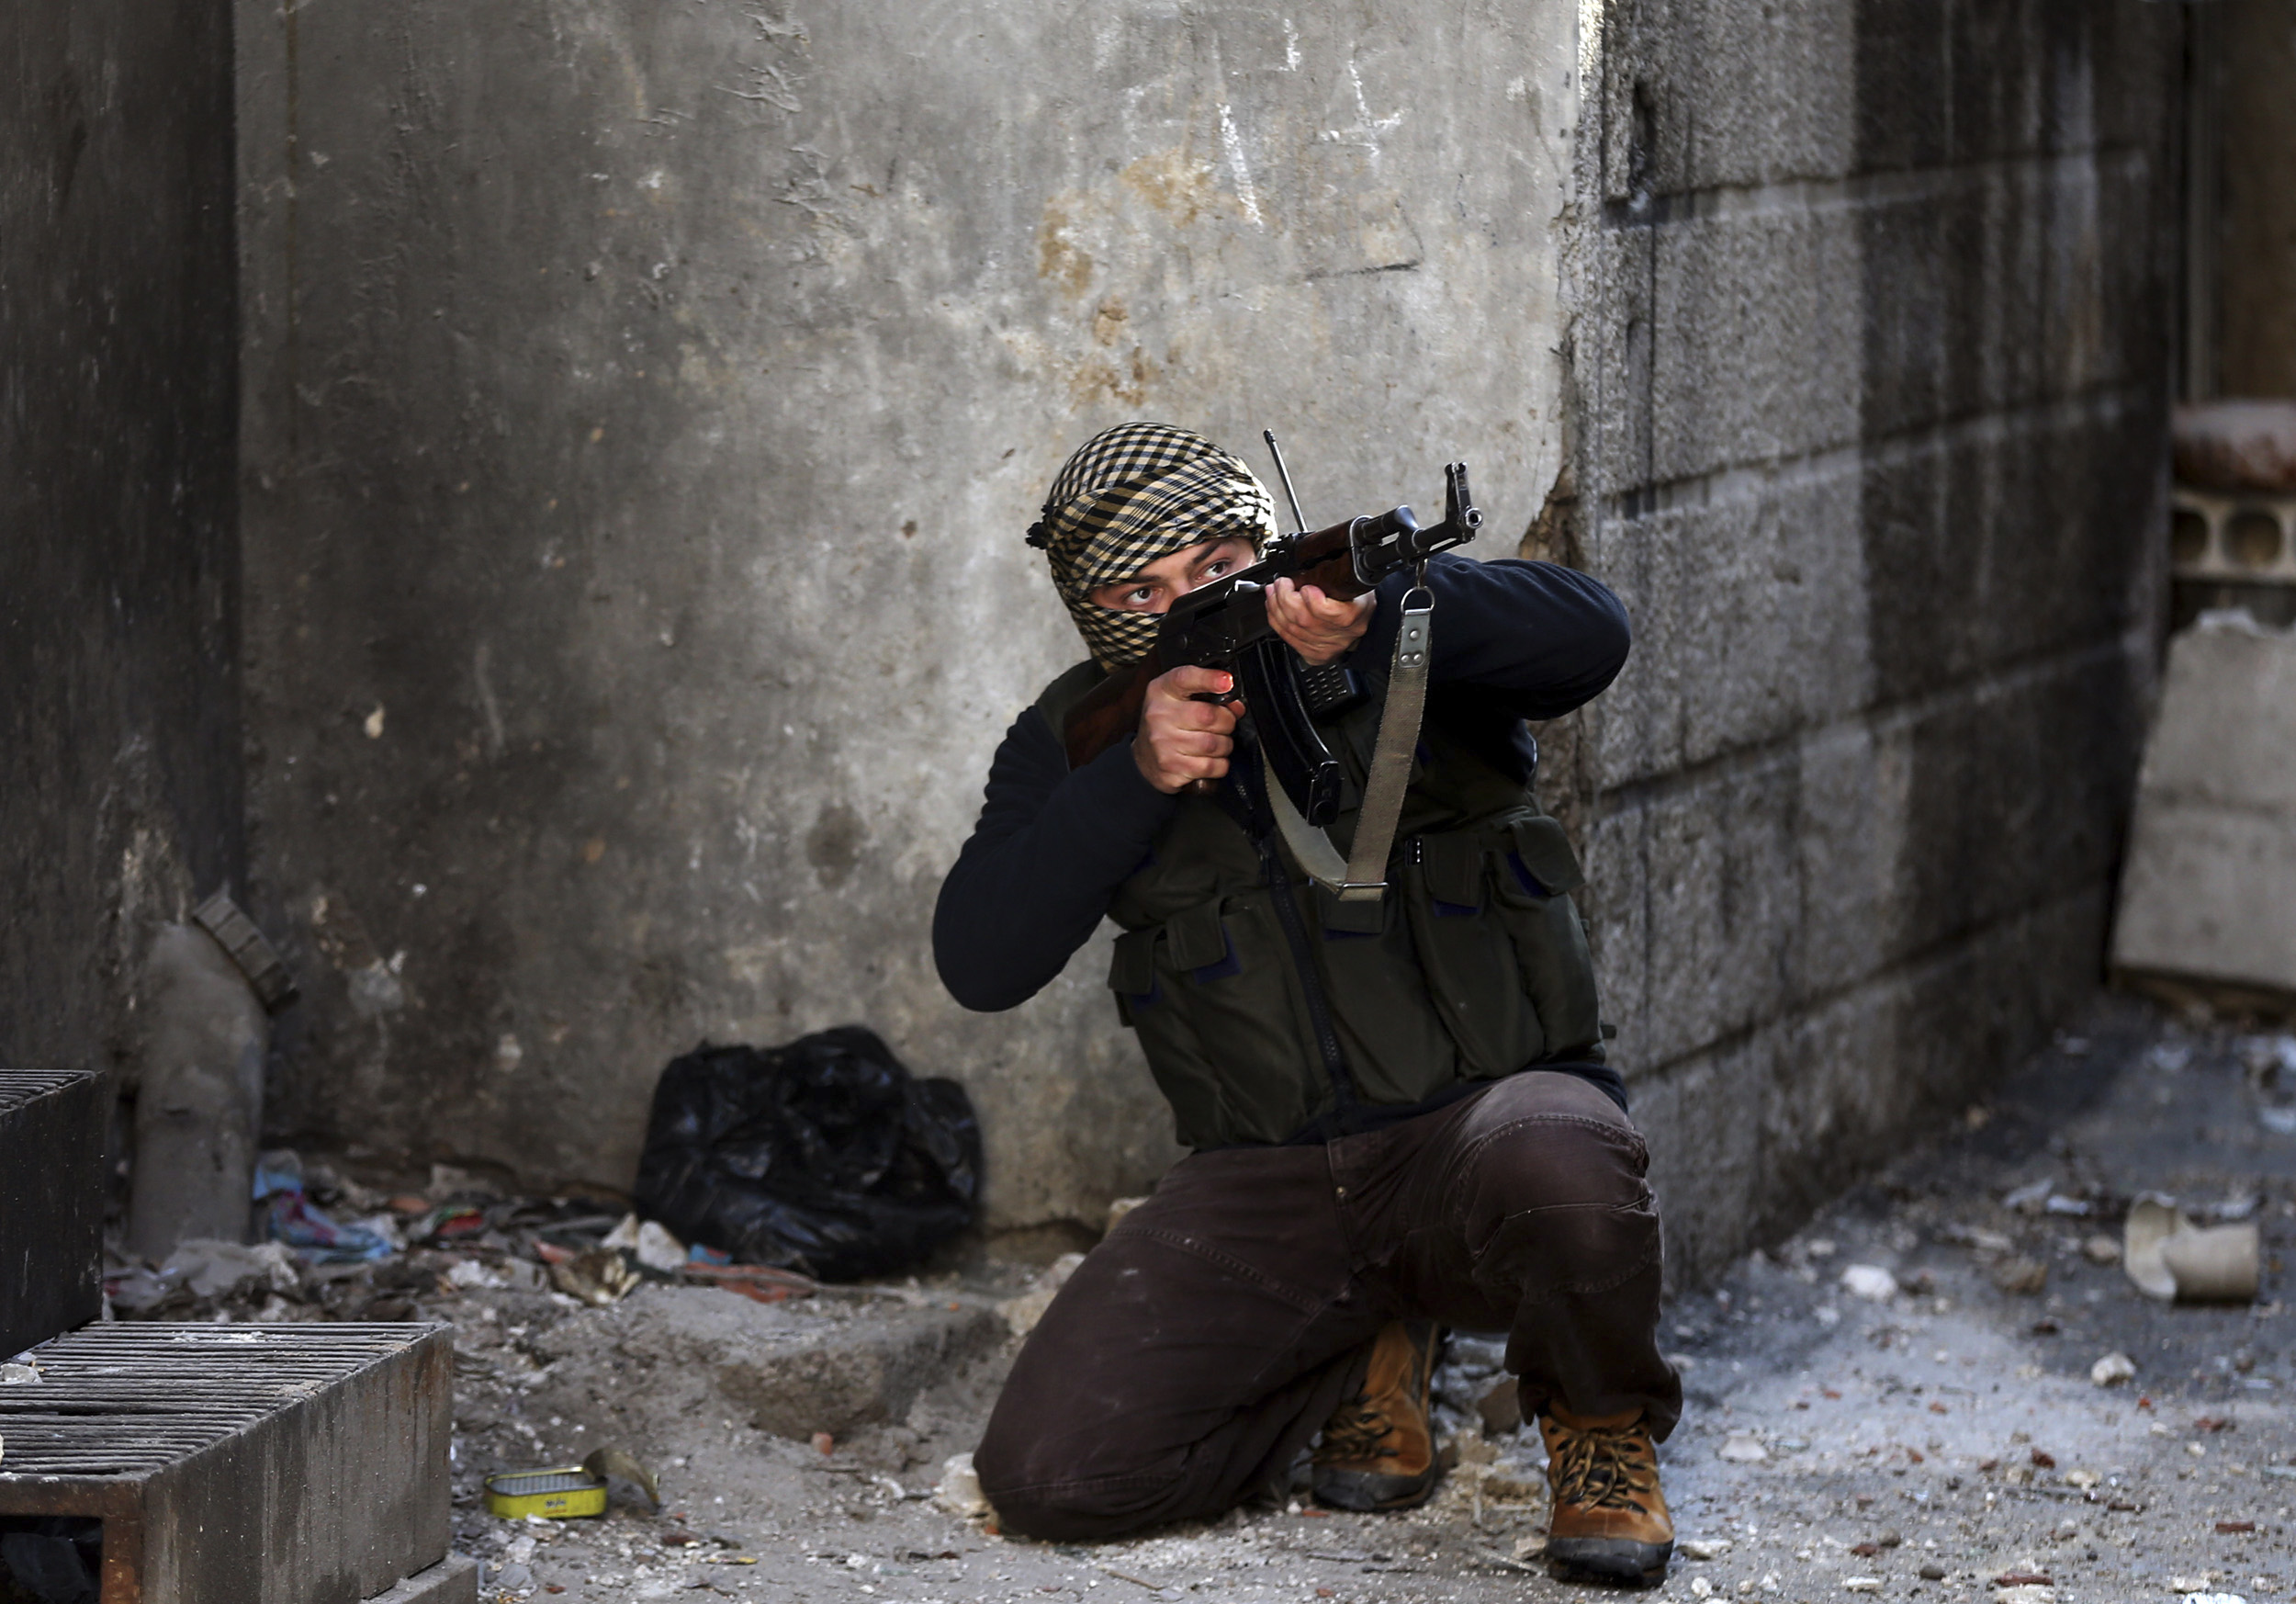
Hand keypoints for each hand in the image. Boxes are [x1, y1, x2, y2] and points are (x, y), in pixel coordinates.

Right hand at [1133, 665, 1243, 792]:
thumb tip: (1236, 706)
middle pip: (1209, 715)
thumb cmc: (1168, 723)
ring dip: (1224, 745)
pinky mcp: (1171, 767)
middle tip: (1224, 724)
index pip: (1185, 678)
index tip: (1227, 681)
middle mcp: (1159, 715)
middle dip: (1227, 721)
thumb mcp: (1180, 698)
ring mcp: (1163, 743)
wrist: (1145, 757)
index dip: (1209, 678)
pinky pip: (1211, 767)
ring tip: (1216, 743)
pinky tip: (1210, 759)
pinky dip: (1219, 765)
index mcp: (1162, 691)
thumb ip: (1207, 694)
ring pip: (1214, 744)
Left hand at [1265, 578, 1372, 664]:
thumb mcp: (1354, 586)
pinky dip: (1276, 620)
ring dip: (1276, 607)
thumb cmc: (1356, 603)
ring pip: (1291, 628)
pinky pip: (1287, 637)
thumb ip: (1334, 580)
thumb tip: (1307, 569)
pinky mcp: (1313, 654)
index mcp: (1351, 616)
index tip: (1304, 586)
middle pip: (1303, 619)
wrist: (1364, 626)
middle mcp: (1338, 636)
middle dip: (1284, 597)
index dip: (1309, 598)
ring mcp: (1324, 648)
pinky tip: (1273, 608)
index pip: (1325, 610)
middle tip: (1280, 583)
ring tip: (1273, 591)